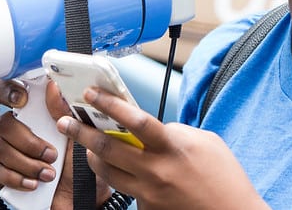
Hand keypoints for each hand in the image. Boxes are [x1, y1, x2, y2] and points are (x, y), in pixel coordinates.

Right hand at [0, 78, 112, 209]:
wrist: (81, 199)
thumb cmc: (82, 164)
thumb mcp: (80, 136)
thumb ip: (65, 112)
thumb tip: (53, 86)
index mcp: (37, 114)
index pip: (8, 92)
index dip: (7, 90)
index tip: (22, 100)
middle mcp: (20, 131)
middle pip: (4, 124)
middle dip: (27, 141)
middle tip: (50, 154)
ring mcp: (9, 152)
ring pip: (0, 148)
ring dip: (27, 163)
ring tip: (49, 174)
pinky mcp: (4, 174)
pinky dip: (16, 178)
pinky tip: (34, 184)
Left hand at [57, 87, 268, 209]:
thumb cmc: (224, 175)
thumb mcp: (204, 141)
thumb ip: (175, 132)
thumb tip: (150, 130)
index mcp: (172, 147)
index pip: (136, 121)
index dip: (110, 105)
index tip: (92, 93)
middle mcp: (156, 171)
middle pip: (108, 148)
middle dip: (82, 132)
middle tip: (67, 121)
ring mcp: (149, 194)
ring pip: (107, 172)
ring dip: (92, 156)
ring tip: (86, 146)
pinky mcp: (148, 209)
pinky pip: (127, 191)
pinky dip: (122, 178)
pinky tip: (126, 172)